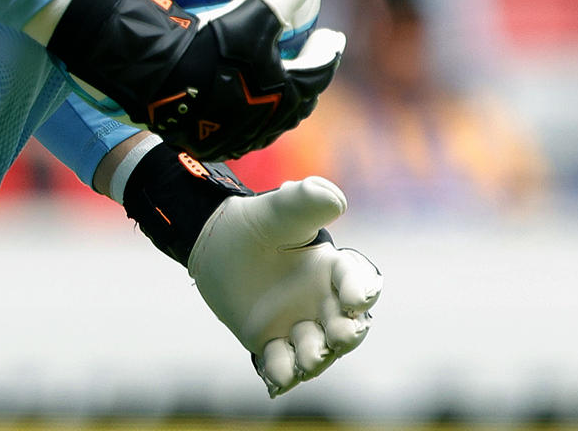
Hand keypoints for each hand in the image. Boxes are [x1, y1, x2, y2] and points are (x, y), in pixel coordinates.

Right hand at [49, 0, 344, 160]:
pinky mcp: (200, 138)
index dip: (329, 52)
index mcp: (282, 97)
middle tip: (309, 56)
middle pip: (296, 103)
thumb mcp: (253, 8)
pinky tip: (231, 89)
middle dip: (306, 79)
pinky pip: (232, 123)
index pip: (319, 73)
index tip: (333, 35)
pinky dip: (243, 105)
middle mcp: (261, 125)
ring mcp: (230, 136)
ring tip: (272, 73)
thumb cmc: (207, 44)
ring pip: (264, 117)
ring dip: (275, 96)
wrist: (149, 76)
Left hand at [188, 176, 381, 396]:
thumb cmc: (257, 222)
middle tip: (338, 336)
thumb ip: (308, 199)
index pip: (358, 282)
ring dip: (316, 357)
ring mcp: (298, 326)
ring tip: (308, 357)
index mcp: (332, 268)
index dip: (362, 291)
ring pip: (317, 351)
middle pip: (347, 326)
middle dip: (347, 335)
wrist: (215, 244)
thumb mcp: (281, 208)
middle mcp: (322, 301)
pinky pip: (282, 366)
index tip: (357, 298)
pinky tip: (276, 378)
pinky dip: (282, 374)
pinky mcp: (271, 345)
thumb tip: (338, 201)